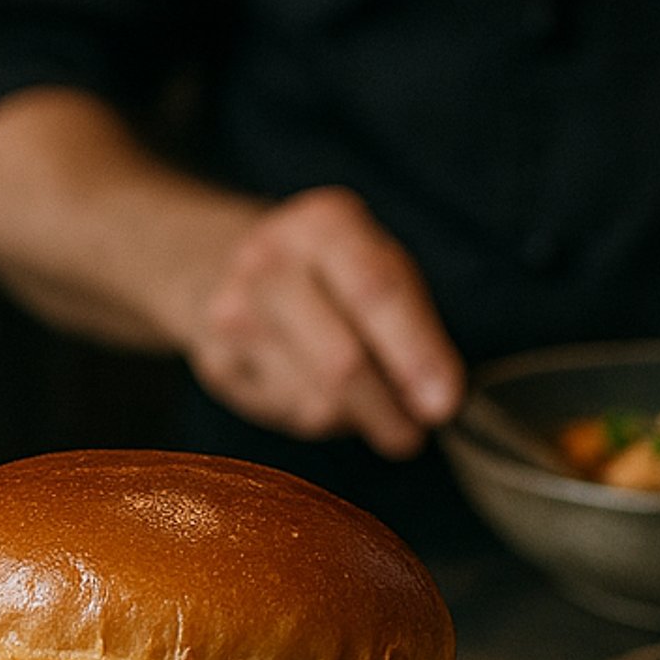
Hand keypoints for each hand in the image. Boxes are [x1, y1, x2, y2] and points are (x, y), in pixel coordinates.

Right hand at [183, 186, 465, 458]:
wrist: (217, 264)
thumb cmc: (325, 273)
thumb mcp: (376, 265)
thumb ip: (413, 323)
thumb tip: (437, 400)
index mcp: (323, 224)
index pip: (375, 292)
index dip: (416, 354)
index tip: (443, 404)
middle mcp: (269, 262)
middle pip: (341, 359)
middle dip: (387, 409)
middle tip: (413, 434)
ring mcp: (232, 313)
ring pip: (315, 401)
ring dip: (355, 417)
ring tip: (364, 401)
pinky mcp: (215, 363)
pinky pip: (286, 415)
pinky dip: (317, 417)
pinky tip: (314, 389)